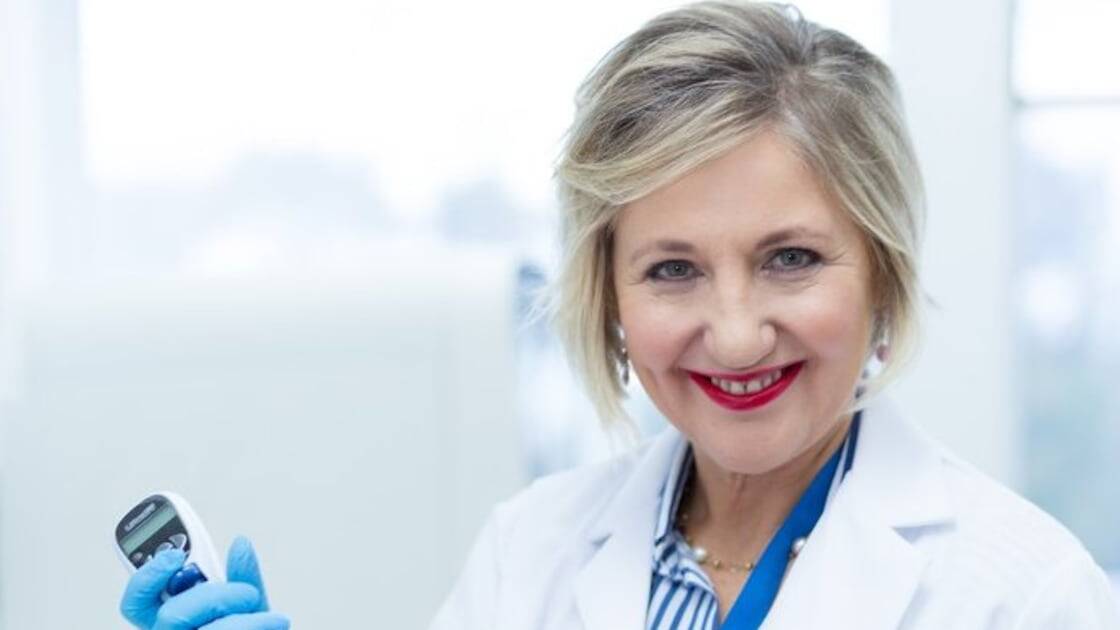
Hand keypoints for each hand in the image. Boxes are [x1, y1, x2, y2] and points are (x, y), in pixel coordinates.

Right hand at [120, 536, 289, 629]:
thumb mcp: (251, 605)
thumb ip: (243, 577)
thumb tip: (240, 544)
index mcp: (175, 622)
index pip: (137, 603)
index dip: (147, 577)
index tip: (175, 556)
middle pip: (169, 617)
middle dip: (213, 597)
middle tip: (247, 594)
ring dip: (241, 620)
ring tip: (272, 617)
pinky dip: (255, 627)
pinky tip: (273, 624)